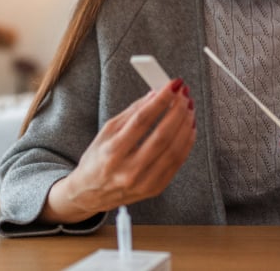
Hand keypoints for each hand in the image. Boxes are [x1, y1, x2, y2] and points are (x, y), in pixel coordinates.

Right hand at [42, 78, 195, 222]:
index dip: (161, 100)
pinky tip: (189, 127)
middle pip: (162, 136)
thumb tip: (155, 94)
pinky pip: (177, 163)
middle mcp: (128, 170)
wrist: (90, 194)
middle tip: (184, 94)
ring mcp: (144, 182)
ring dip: (186, 125)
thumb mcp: (106, 131)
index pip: (142, 121)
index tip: (173, 86)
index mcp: (112, 152)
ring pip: (174, 150)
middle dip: (178, 111)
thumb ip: (132, 112)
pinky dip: (187, 142)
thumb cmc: (97, 160)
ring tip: (189, 108)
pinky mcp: (155, 188)